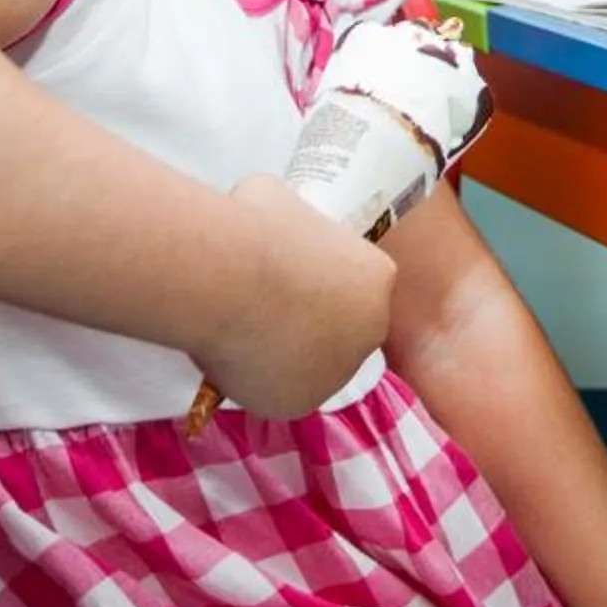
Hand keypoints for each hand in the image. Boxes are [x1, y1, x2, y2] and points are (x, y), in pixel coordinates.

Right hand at [190, 174, 394, 419]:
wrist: (229, 276)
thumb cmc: (256, 229)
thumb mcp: (283, 203)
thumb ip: (294, 225)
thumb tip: (274, 224)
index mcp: (377, 278)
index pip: (358, 290)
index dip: (322, 287)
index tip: (289, 281)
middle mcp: (371, 329)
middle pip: (342, 333)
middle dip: (310, 326)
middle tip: (266, 310)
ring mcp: (338, 371)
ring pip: (311, 367)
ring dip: (284, 356)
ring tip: (242, 331)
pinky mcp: (300, 402)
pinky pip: (278, 393)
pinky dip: (256, 381)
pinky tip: (232, 357)